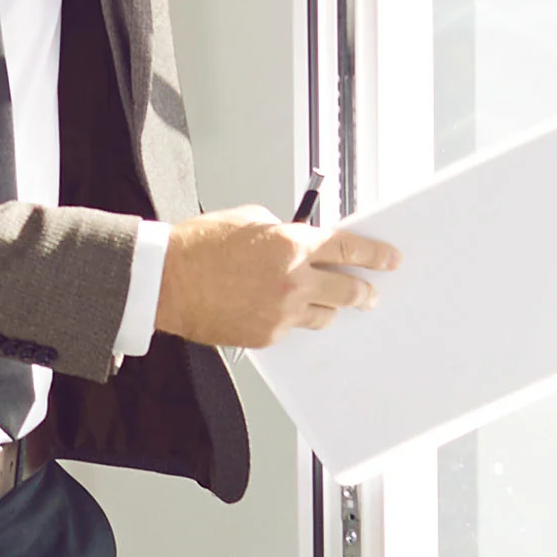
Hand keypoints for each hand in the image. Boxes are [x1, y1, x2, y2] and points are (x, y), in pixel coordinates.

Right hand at [153, 208, 396, 350]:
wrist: (167, 281)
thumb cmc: (200, 247)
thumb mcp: (250, 220)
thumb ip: (284, 232)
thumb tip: (300, 242)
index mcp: (293, 245)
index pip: (349, 249)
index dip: (375, 255)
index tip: (389, 261)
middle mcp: (294, 281)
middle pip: (347, 291)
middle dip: (363, 292)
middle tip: (369, 293)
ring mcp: (282, 313)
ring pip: (323, 316)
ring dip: (326, 308)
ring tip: (320, 304)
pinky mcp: (266, 336)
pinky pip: (290, 329)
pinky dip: (288, 319)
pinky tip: (274, 310)